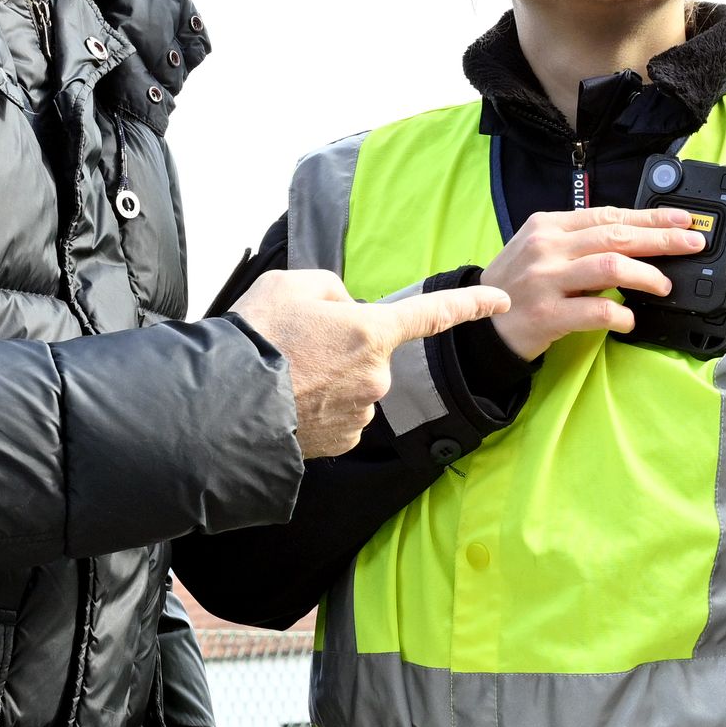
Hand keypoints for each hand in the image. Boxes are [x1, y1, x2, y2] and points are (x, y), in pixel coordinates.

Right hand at [232, 268, 511, 457]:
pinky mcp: (344, 441)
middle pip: (371, 354)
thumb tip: (345, 313)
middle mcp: (376, 375)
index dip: (470, 305)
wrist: (225, 402)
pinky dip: (322, 410)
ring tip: (288, 378)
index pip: (434, 313)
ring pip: (356, 388)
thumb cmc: (256, 338)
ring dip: (330, 382)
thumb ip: (333, 292)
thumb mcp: (292, 286)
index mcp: (370, 331)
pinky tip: (293, 404)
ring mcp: (361, 412)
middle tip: (297, 347)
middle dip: (344, 349)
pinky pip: (342, 418)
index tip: (500, 302)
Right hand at [479, 206, 704, 360]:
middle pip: (616, 236)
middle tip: (691, 244)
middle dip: (661, 239)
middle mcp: (547, 247)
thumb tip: (633, 237)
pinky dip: (622, 315)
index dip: (649, 217)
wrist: (479, 326)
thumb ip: (578, 241)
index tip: (681, 221)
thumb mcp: (540, 250)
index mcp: (548, 225)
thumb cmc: (516, 287)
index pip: (608, 215)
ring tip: (664, 285)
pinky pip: (597, 311)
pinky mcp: (547, 315)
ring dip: (647, 275)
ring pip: (611, 267)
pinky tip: (630, 319)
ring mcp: (546, 280)